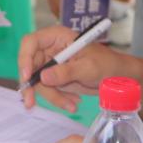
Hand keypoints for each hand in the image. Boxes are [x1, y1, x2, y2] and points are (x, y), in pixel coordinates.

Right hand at [18, 24, 132, 110]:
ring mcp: (51, 64)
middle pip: (29, 65)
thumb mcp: (88, 68)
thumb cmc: (107, 65)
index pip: (30, 42)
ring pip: (37, 81)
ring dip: (52, 96)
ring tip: (72, 105)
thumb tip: (42, 77)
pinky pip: (47, 90)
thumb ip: (65, 72)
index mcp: (56, 37)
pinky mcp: (55, 78)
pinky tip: (72, 103)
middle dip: (33, 86)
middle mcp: (50, 49)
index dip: (24, 58)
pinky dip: (58, 98)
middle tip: (31, 103)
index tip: (27, 77)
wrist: (118, 77)